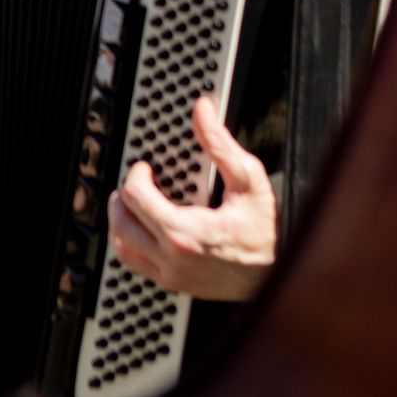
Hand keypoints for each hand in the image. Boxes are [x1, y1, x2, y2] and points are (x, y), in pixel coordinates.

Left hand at [107, 93, 277, 300]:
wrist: (277, 275)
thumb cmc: (263, 232)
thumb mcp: (247, 180)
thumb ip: (220, 144)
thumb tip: (202, 111)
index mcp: (184, 232)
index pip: (134, 197)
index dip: (135, 174)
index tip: (146, 168)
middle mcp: (171, 258)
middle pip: (119, 222)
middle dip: (123, 196)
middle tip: (138, 183)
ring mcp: (170, 275)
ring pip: (121, 247)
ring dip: (123, 221)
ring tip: (139, 205)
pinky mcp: (173, 284)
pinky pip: (135, 264)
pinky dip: (131, 244)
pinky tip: (147, 229)